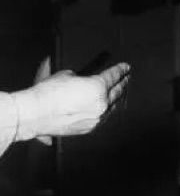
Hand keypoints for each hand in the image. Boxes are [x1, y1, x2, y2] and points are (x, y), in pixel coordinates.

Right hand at [14, 61, 130, 140]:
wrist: (35, 113)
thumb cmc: (48, 94)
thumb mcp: (65, 76)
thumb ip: (80, 78)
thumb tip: (82, 81)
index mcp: (97, 88)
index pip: (113, 76)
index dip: (120, 70)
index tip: (126, 68)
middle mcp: (101, 104)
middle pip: (117, 92)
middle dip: (122, 84)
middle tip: (126, 79)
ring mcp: (97, 118)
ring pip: (112, 107)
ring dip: (116, 99)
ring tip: (119, 93)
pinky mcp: (90, 128)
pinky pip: (103, 118)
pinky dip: (106, 111)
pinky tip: (107, 108)